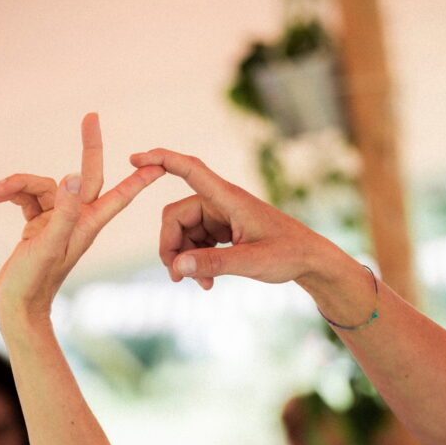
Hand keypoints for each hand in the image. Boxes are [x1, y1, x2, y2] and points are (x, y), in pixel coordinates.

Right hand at [0, 114, 164, 326]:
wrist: (18, 305)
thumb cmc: (35, 280)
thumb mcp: (48, 244)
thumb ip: (61, 212)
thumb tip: (71, 177)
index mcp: (88, 224)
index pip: (120, 195)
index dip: (139, 178)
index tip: (157, 159)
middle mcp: (77, 219)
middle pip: (85, 176)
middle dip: (88, 147)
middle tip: (92, 116)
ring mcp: (58, 221)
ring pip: (45, 185)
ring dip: (18, 184)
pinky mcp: (39, 225)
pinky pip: (28, 197)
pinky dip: (11, 193)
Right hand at [129, 148, 329, 289]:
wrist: (310, 261)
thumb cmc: (288, 254)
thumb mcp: (252, 262)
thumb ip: (214, 263)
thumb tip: (176, 267)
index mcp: (229, 199)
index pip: (190, 170)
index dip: (161, 160)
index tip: (135, 160)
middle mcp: (221, 203)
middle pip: (176, 216)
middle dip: (171, 246)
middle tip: (177, 278)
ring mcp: (221, 217)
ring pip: (184, 233)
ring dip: (185, 259)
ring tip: (201, 284)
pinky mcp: (224, 231)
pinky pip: (197, 243)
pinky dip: (196, 262)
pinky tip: (207, 281)